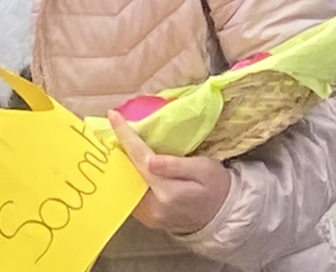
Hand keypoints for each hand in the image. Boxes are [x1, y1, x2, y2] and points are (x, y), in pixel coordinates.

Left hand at [109, 112, 232, 236]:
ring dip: (122, 164)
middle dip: (119, 150)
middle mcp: (152, 206)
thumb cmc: (216, 185)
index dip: (126, 136)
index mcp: (167, 191)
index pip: (140, 159)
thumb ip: (176, 165)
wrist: (221, 213)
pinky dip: (130, 177)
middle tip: (115, 128)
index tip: (114, 116)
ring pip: (127, 185)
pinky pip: (132, 194)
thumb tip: (148, 160)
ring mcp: (148, 216)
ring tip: (120, 144)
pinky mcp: (147, 219)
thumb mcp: (204, 169)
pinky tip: (132, 166)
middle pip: (128, 173)